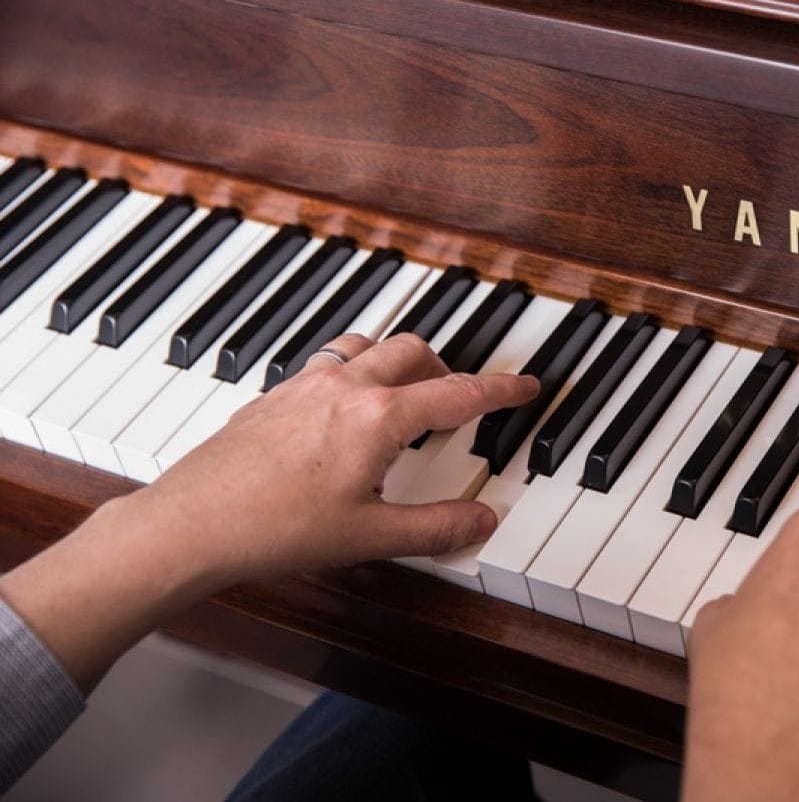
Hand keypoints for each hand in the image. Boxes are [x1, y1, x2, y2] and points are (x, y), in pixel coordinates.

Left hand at [0, 332, 536, 689]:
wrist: (189, 527)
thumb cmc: (272, 530)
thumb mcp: (369, 538)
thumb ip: (435, 528)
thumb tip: (481, 522)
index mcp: (378, 418)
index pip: (458, 393)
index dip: (500, 390)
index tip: (524, 385)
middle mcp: (343, 389)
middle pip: (413, 351)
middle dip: (446, 368)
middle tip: (461, 397)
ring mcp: (302, 388)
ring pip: (364, 346)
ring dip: (394, 360)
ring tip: (403, 392)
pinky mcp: (270, 398)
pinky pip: (324, 364)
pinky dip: (351, 372)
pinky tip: (341, 410)